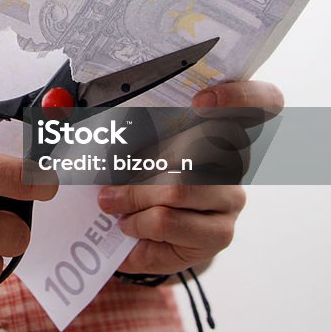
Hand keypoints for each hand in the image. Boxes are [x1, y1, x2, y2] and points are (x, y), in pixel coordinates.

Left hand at [96, 80, 282, 274]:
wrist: (153, 235)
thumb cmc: (143, 180)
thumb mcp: (135, 147)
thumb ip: (122, 128)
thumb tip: (66, 112)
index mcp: (222, 127)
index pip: (263, 102)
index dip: (242, 96)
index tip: (201, 100)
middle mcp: (236, 161)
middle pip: (197, 150)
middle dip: (139, 168)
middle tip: (106, 189)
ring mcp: (231, 198)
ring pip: (177, 189)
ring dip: (132, 199)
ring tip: (111, 206)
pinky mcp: (220, 233)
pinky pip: (169, 222)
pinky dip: (138, 225)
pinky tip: (128, 227)